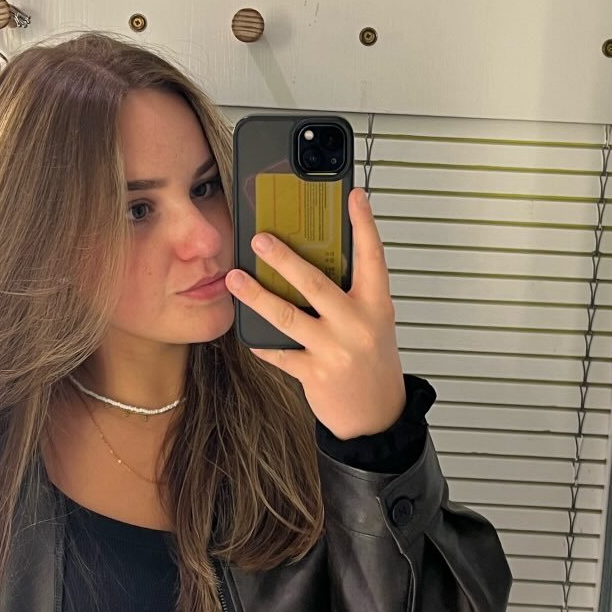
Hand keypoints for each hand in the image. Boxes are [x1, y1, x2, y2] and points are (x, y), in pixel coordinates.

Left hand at [224, 187, 405, 440]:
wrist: (376, 416)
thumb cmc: (372, 362)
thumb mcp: (373, 322)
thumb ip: (351, 294)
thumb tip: (315, 259)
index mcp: (376, 305)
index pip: (372, 257)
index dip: (364, 224)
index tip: (353, 196)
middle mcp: (357, 324)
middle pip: (316, 283)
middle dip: (284, 258)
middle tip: (260, 238)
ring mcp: (334, 349)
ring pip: (287, 316)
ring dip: (256, 296)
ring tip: (234, 278)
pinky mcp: (314, 373)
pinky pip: (278, 352)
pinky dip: (260, 341)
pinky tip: (245, 329)